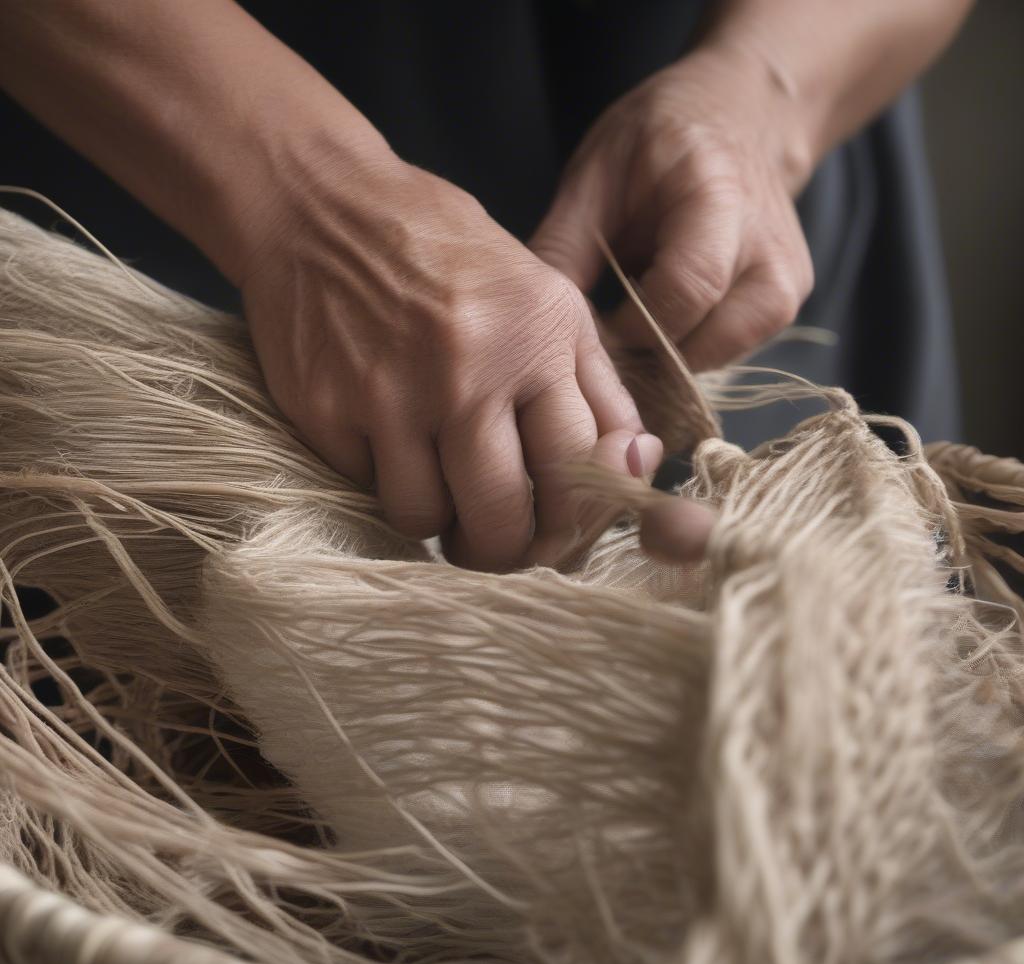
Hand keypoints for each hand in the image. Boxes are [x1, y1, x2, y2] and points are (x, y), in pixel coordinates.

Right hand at [235, 143, 646, 571]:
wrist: (319, 205)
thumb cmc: (444, 254)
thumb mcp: (544, 297)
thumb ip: (598, 385)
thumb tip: (637, 467)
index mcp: (537, 337)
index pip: (577, 471)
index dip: (572, 524)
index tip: (557, 534)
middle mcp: (469, 368)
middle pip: (503, 518)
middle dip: (506, 551)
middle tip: (496, 542)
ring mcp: (391, 392)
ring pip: (428, 520)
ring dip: (439, 524)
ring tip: (439, 494)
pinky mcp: (325, 409)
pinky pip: (368, 491)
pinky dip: (384, 487)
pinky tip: (387, 450)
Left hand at [531, 45, 814, 369]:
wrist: (743, 115)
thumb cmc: (660, 140)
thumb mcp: (596, 173)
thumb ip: (563, 246)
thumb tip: (531, 320)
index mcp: (717, 193)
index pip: (687, 288)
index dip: (633, 325)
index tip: (594, 330)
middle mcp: (769, 243)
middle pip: (708, 336)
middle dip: (646, 352)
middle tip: (606, 342)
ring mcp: (789, 278)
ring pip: (723, 355)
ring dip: (669, 357)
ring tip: (634, 328)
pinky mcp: (789, 301)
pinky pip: (732, 351)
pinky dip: (691, 349)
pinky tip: (663, 322)